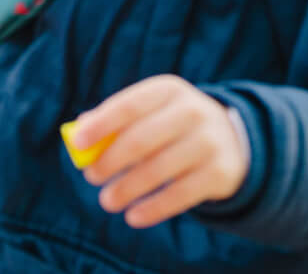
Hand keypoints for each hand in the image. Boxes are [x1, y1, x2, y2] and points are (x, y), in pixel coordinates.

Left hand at [69, 75, 249, 228]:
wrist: (231, 140)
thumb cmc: (172, 125)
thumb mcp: (150, 112)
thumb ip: (114, 120)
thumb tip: (77, 136)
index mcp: (168, 90)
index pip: (128, 105)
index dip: (101, 125)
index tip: (77, 144)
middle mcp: (192, 111)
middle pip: (140, 140)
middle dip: (109, 162)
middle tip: (91, 177)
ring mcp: (208, 142)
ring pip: (157, 170)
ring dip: (126, 189)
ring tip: (107, 201)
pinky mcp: (219, 172)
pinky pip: (178, 195)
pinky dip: (152, 209)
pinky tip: (133, 217)